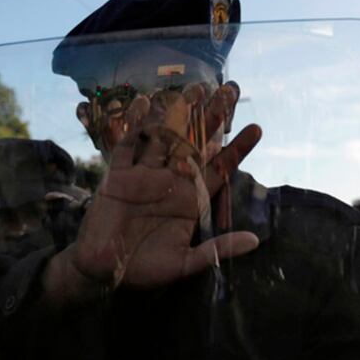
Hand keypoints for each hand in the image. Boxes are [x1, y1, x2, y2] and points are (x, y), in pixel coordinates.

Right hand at [51, 84, 261, 296]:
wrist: (102, 272)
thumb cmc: (145, 270)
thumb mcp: (184, 264)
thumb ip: (217, 249)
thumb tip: (255, 241)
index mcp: (190, 201)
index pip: (218, 170)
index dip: (237, 149)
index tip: (257, 129)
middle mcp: (171, 182)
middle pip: (195, 144)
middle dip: (212, 119)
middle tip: (230, 91)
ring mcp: (145, 176)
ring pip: (165, 138)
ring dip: (179, 113)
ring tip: (196, 88)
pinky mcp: (118, 176)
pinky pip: (127, 146)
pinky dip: (134, 125)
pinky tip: (144, 103)